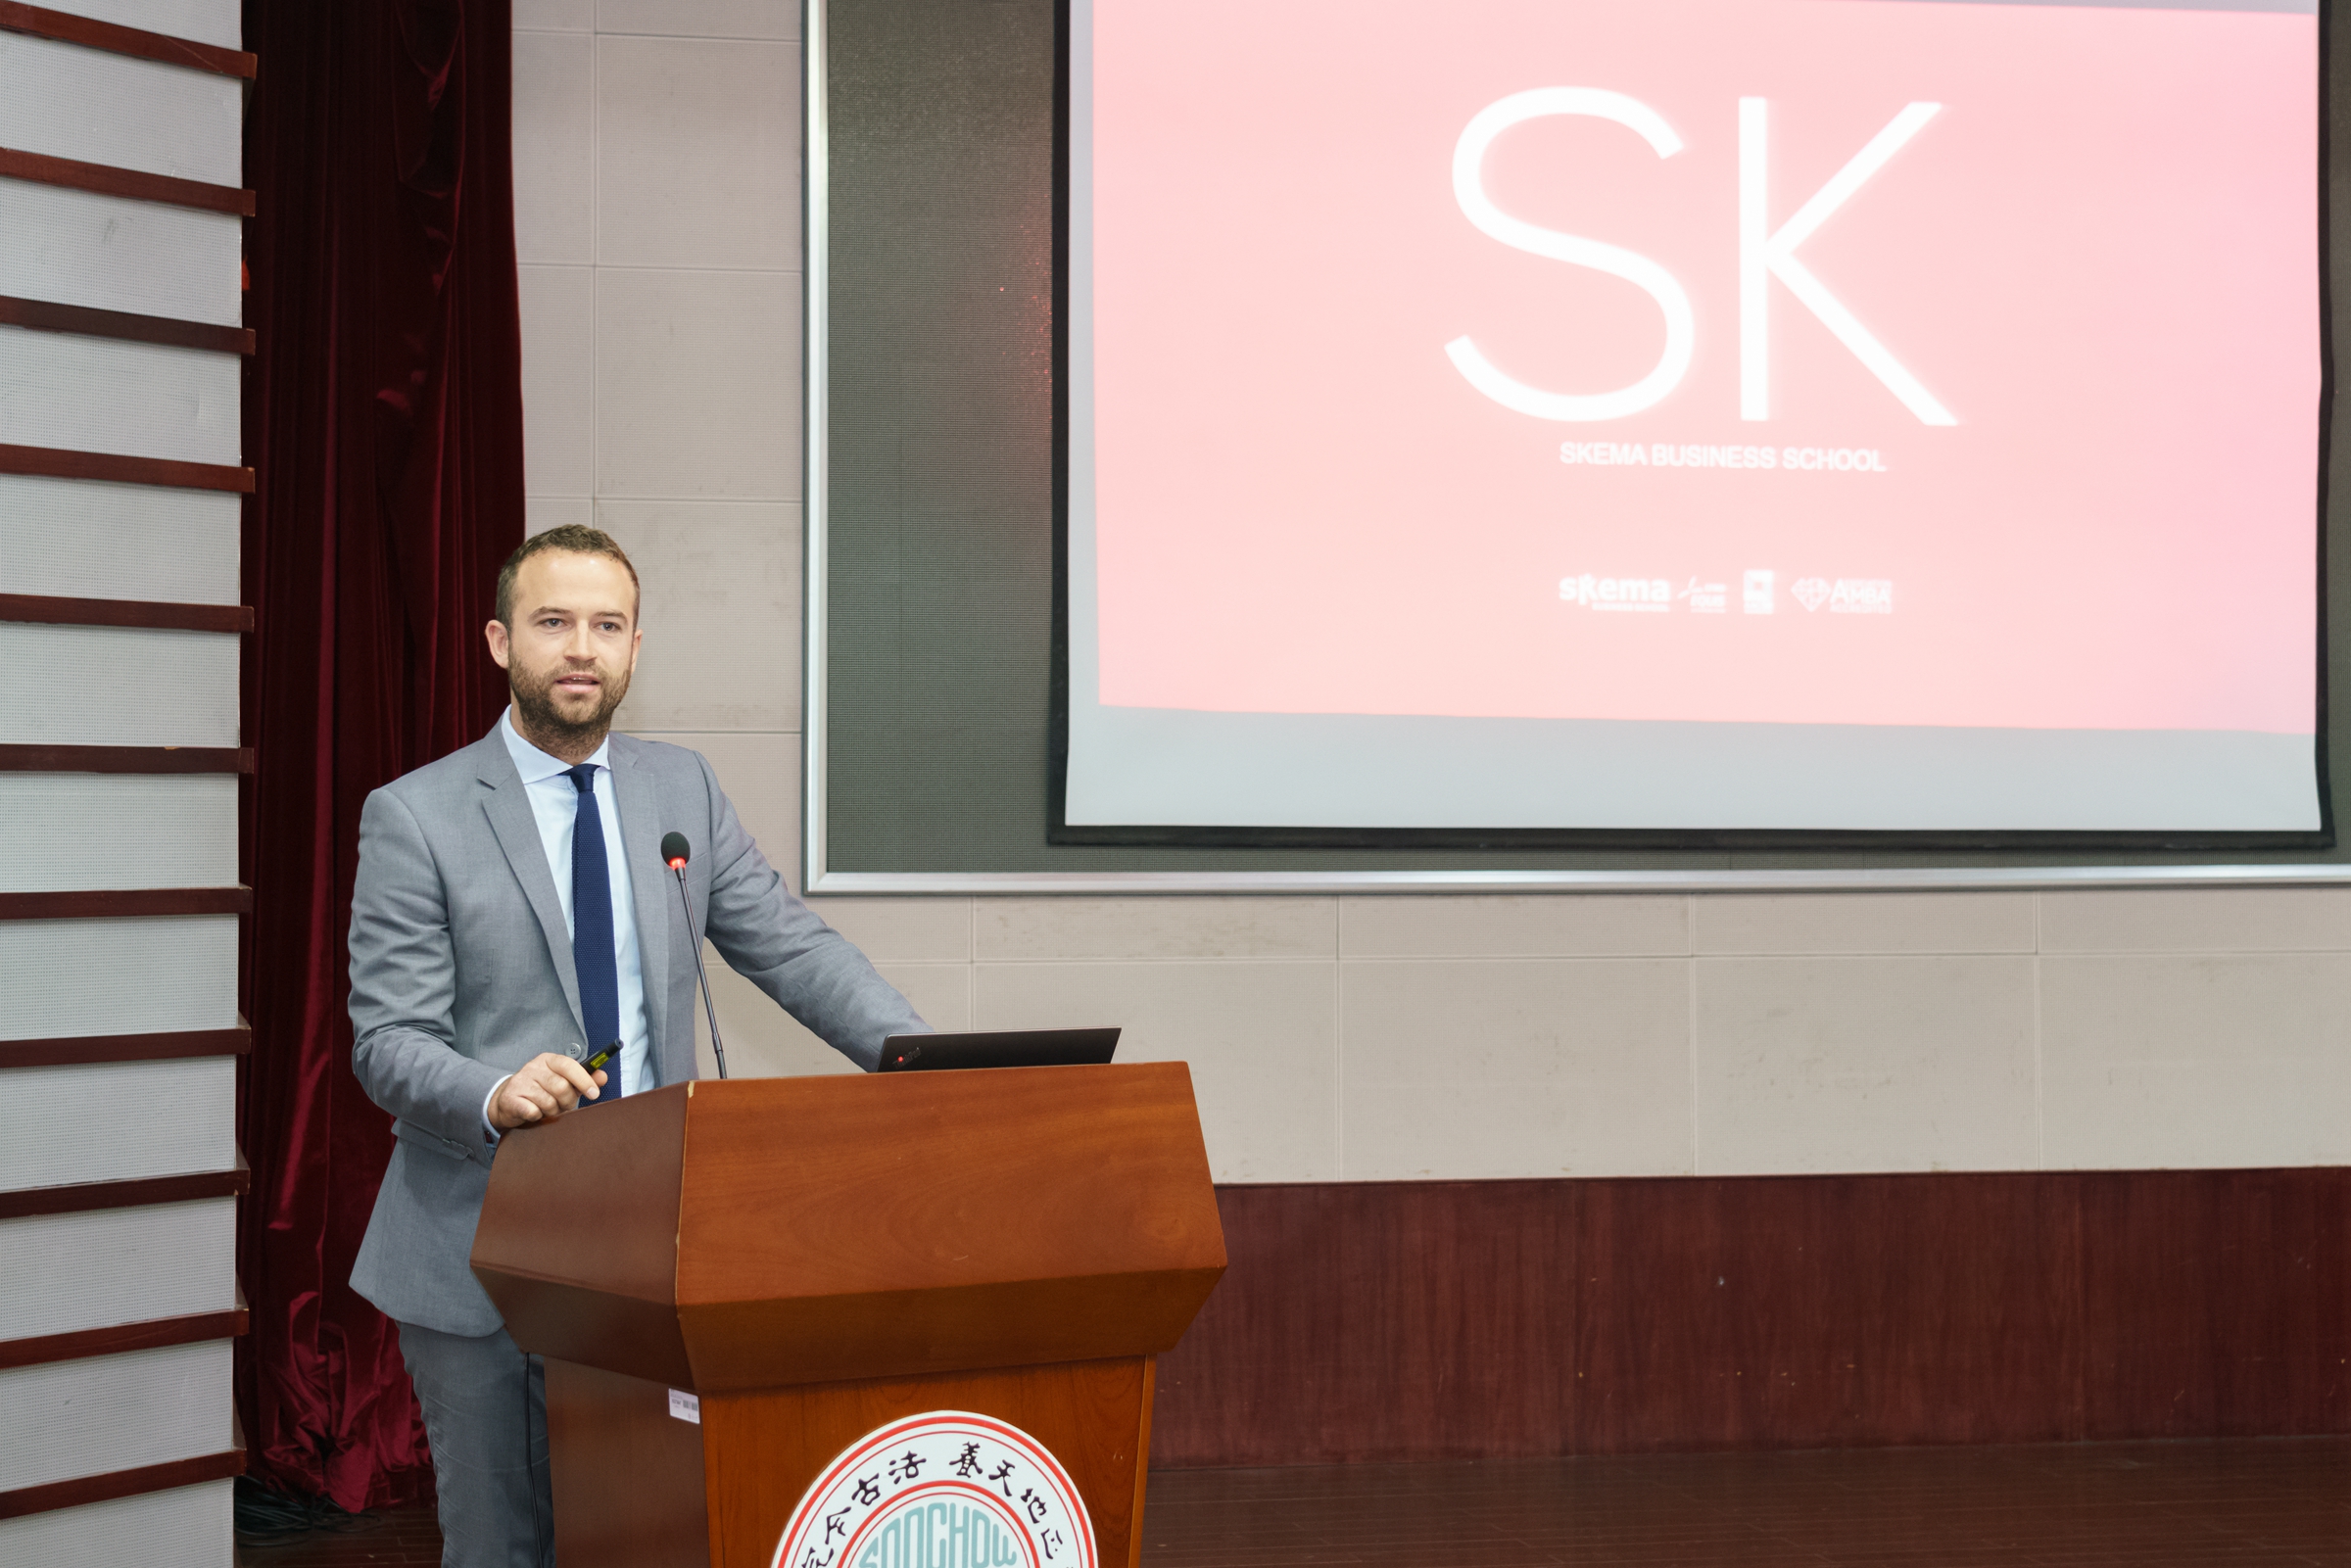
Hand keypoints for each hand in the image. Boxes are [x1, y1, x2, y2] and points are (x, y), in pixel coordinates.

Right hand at [490, 1052, 606, 1129]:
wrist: (509, 1101)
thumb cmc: (541, 1091)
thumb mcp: (563, 1081)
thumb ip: (584, 1079)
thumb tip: (603, 1077)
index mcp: (548, 1060)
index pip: (569, 1065)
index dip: (584, 1080)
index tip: (594, 1093)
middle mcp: (533, 1067)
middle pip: (561, 1087)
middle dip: (567, 1101)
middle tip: (562, 1105)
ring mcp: (520, 1082)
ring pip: (549, 1102)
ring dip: (552, 1111)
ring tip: (546, 1108)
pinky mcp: (511, 1098)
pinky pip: (534, 1112)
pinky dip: (538, 1116)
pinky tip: (534, 1112)